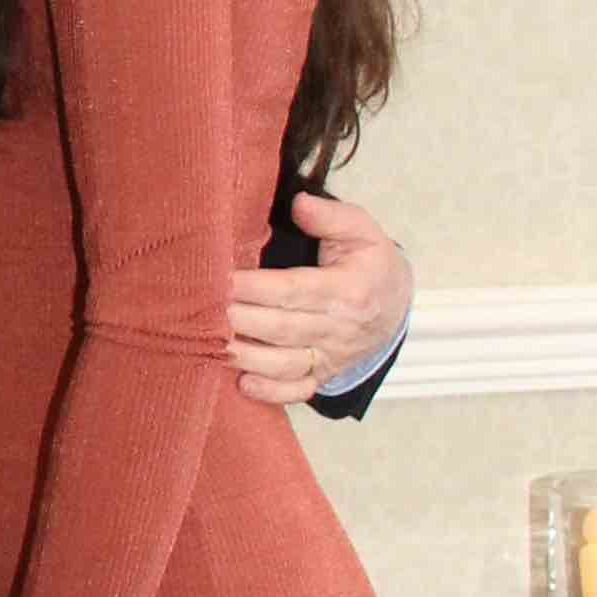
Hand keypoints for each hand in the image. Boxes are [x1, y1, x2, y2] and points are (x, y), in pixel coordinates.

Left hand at [227, 190, 413, 402]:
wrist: (397, 303)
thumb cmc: (369, 262)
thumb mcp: (362, 230)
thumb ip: (332, 216)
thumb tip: (300, 204)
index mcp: (347, 290)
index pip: (292, 290)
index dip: (253, 287)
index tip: (219, 279)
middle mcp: (339, 328)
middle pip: (282, 328)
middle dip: (239, 320)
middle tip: (198, 311)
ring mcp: (332, 355)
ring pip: (285, 363)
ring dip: (246, 356)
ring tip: (210, 344)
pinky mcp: (324, 373)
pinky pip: (299, 389)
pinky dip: (272, 392)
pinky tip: (242, 383)